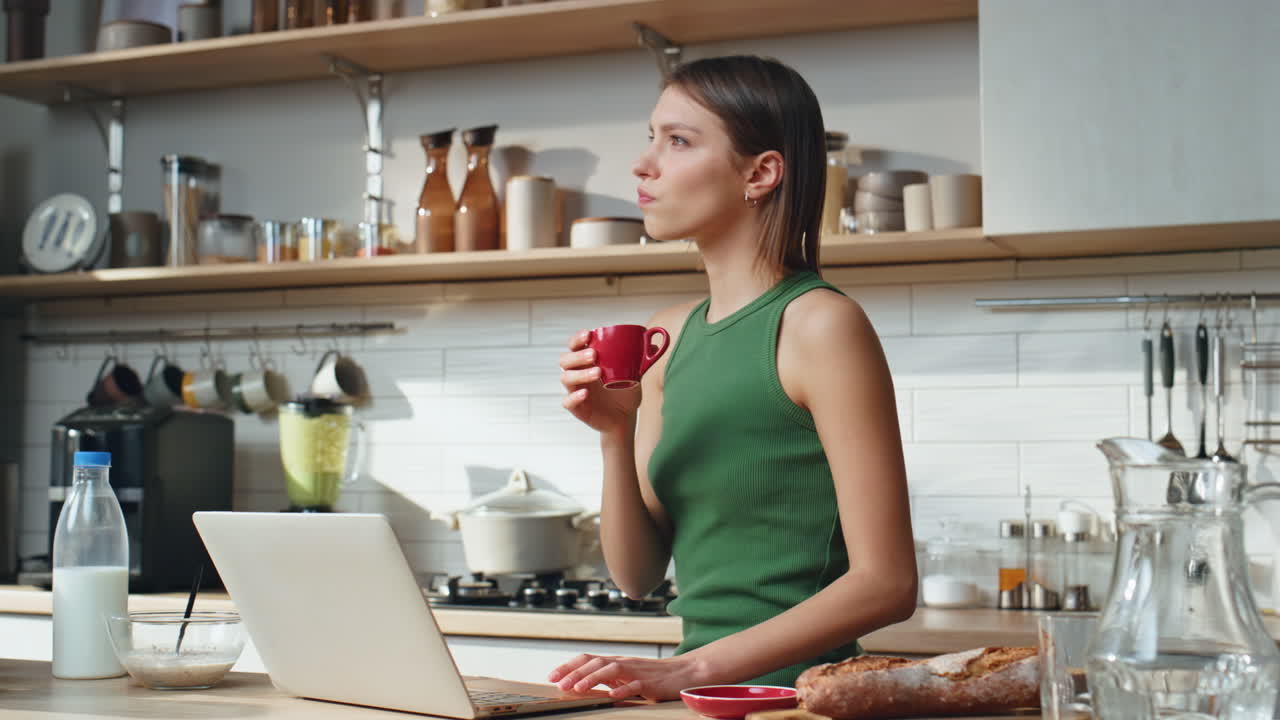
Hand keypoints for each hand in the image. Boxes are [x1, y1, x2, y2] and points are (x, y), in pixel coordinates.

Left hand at [548, 652, 703, 701]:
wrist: (684, 673)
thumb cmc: (653, 677)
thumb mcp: (626, 676)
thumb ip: (607, 678)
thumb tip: (580, 684)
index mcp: (616, 662)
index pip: (587, 659)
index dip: (568, 665)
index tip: (551, 676)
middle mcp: (624, 663)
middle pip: (595, 662)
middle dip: (574, 673)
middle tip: (558, 684)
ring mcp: (637, 672)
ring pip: (611, 670)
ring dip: (592, 679)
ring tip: (577, 688)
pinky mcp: (650, 683)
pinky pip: (635, 686)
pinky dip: (623, 689)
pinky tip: (612, 695)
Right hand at [560, 330, 641, 437]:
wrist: (625, 418)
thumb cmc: (624, 392)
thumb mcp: (634, 375)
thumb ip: (640, 360)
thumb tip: (655, 345)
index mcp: (587, 362)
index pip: (574, 346)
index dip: (577, 339)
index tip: (588, 335)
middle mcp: (578, 374)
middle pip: (565, 360)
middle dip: (578, 356)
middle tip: (594, 355)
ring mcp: (575, 391)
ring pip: (566, 378)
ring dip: (580, 374)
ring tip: (598, 373)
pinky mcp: (577, 408)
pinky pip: (567, 402)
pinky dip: (574, 397)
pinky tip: (585, 393)